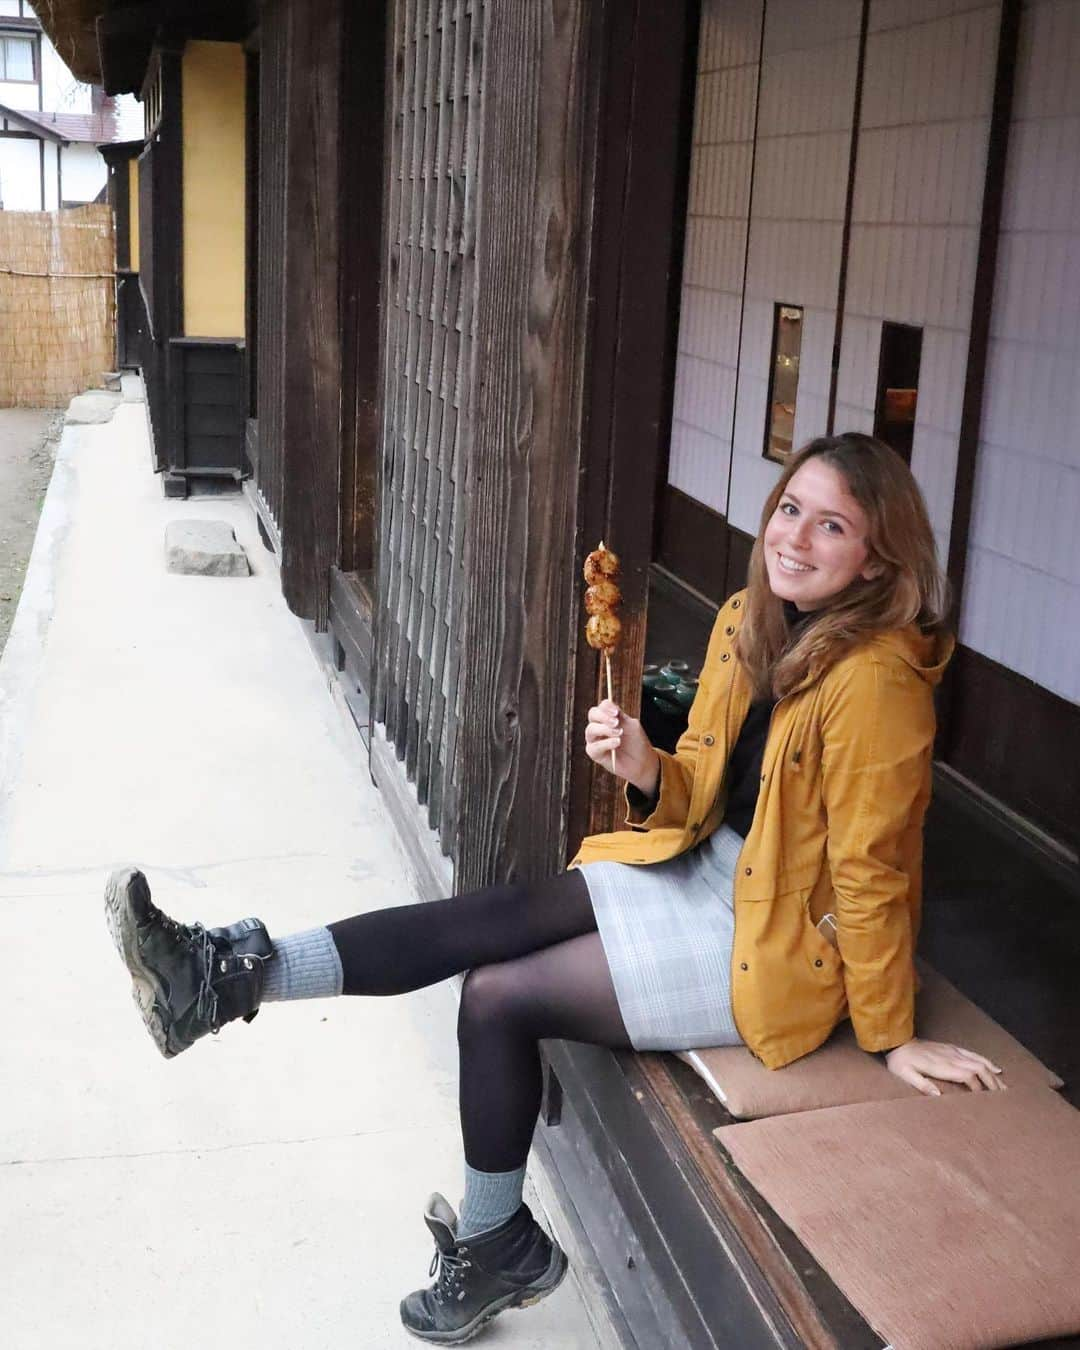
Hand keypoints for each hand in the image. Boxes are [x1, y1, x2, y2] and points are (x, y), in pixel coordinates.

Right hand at [584, 699, 659, 794]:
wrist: (642, 762)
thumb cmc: (637, 743)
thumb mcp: (631, 725)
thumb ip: (620, 716)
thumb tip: (609, 708)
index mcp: (609, 718)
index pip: (602, 707)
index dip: (607, 707)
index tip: (616, 712)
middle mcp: (599, 726)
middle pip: (592, 714)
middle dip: (603, 716)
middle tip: (616, 722)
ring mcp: (595, 740)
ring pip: (590, 729)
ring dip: (605, 729)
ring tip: (619, 733)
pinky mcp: (595, 753)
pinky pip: (594, 746)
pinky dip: (606, 743)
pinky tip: (617, 742)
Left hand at [884, 1038, 1005, 1095]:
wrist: (897, 1041)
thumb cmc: (900, 1061)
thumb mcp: (905, 1074)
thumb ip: (921, 1084)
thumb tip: (939, 1095)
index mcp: (941, 1066)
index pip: (967, 1076)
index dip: (978, 1088)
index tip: (985, 1102)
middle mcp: (950, 1057)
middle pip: (979, 1069)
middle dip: (993, 1083)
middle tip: (1005, 1097)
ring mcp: (952, 1051)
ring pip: (979, 1062)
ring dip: (993, 1074)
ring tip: (1005, 1087)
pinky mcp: (952, 1048)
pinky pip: (973, 1054)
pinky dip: (987, 1061)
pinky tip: (996, 1069)